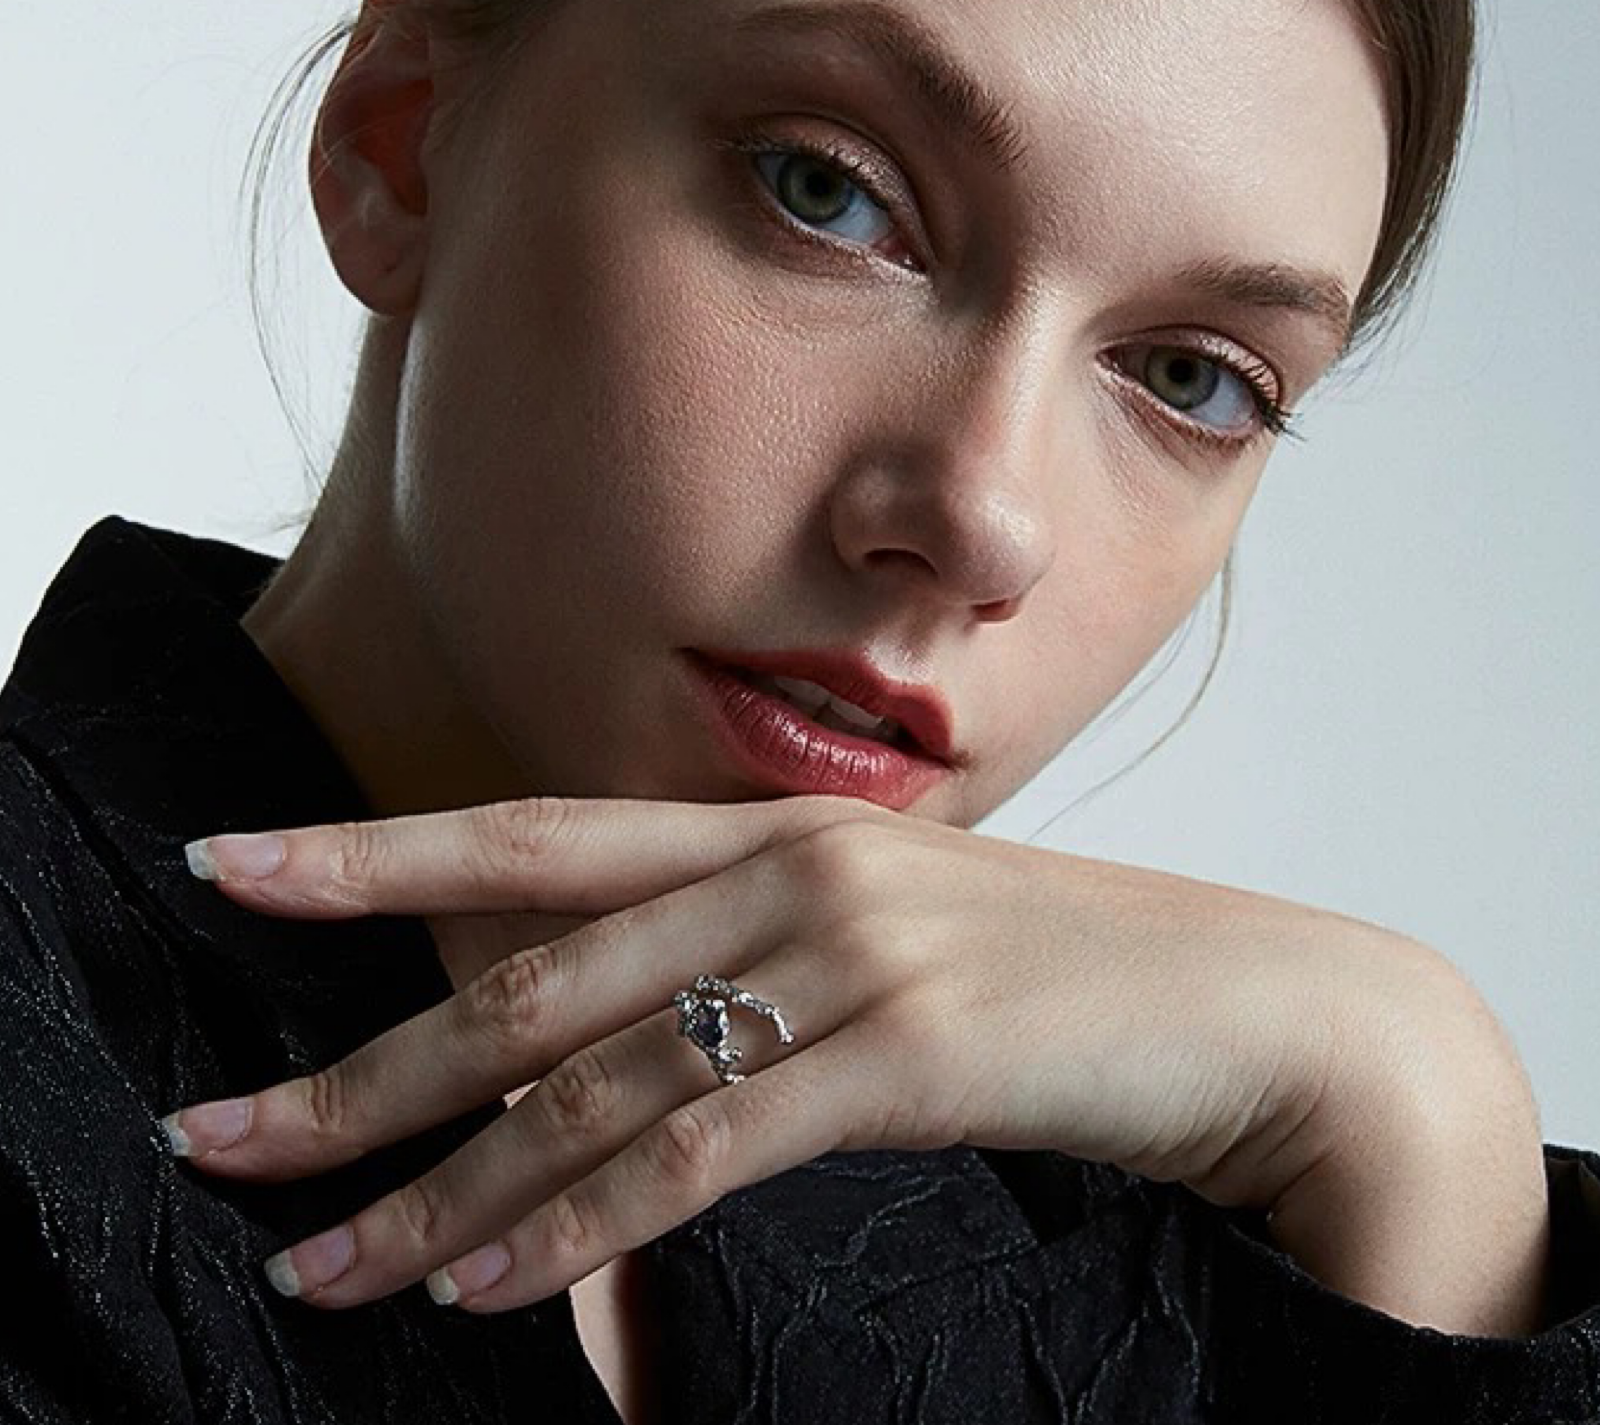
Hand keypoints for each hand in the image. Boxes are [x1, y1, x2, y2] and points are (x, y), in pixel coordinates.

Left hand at [163, 794, 1528, 1324]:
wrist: (1242, 1002)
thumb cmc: (1051, 974)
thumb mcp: (881, 934)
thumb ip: (750, 960)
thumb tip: (610, 1056)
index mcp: (771, 828)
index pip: (532, 835)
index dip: (373, 851)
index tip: (233, 864)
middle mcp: (789, 871)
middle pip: (524, 978)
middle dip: (356, 1066)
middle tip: (216, 1131)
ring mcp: (846, 956)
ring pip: (591, 1082)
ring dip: (437, 1188)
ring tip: (316, 1263)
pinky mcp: (905, 1055)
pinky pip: (698, 1154)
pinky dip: (576, 1227)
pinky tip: (482, 1289)